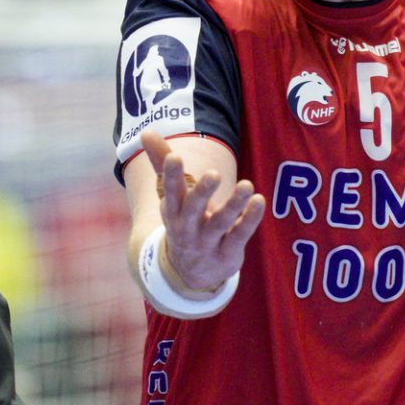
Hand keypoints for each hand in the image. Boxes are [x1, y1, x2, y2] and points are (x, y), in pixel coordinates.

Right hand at [140, 129, 264, 294]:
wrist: (188, 274)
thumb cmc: (183, 222)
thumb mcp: (172, 196)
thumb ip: (162, 162)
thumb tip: (146, 131)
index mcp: (172, 211)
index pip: (169, 192)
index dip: (171, 175)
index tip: (175, 157)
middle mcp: (187, 227)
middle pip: (193, 209)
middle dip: (202, 192)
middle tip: (213, 173)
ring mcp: (207, 243)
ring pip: (220, 223)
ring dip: (234, 205)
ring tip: (247, 185)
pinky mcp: (227, 253)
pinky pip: (239, 236)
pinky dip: (249, 220)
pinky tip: (259, 201)